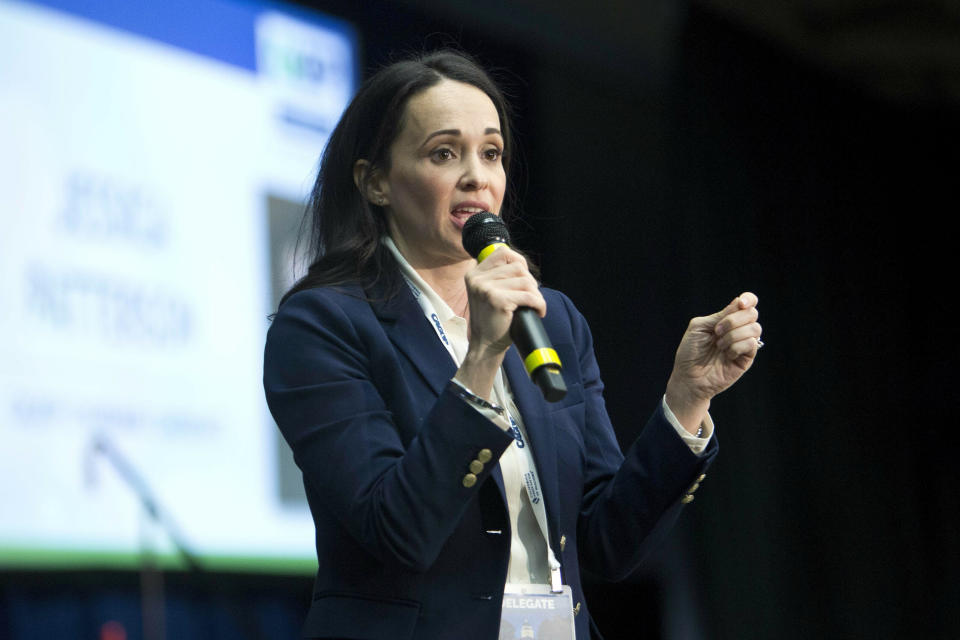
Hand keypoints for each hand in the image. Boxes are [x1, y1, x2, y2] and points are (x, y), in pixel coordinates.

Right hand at [455, 247, 544, 398]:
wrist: (485, 346)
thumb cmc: (491, 320)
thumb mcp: (488, 293)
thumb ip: (498, 277)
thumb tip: (522, 265)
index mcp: (474, 274)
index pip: (502, 252)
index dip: (519, 261)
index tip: (525, 277)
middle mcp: (477, 279)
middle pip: (517, 267)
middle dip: (530, 282)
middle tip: (530, 298)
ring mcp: (486, 288)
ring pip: (525, 281)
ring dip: (535, 294)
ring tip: (533, 306)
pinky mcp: (497, 300)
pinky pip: (529, 296)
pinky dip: (539, 304)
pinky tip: (538, 311)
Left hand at [665, 292, 761, 432]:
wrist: (689, 377)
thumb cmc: (690, 352)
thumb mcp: (700, 327)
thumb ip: (719, 315)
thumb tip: (740, 303)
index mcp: (727, 319)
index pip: (748, 303)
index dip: (749, 299)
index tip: (740, 303)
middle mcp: (738, 330)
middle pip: (752, 314)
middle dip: (733, 320)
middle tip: (716, 332)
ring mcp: (744, 344)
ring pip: (754, 328)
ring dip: (733, 335)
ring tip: (719, 345)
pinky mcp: (747, 358)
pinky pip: (752, 343)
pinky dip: (737, 346)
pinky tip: (727, 354)